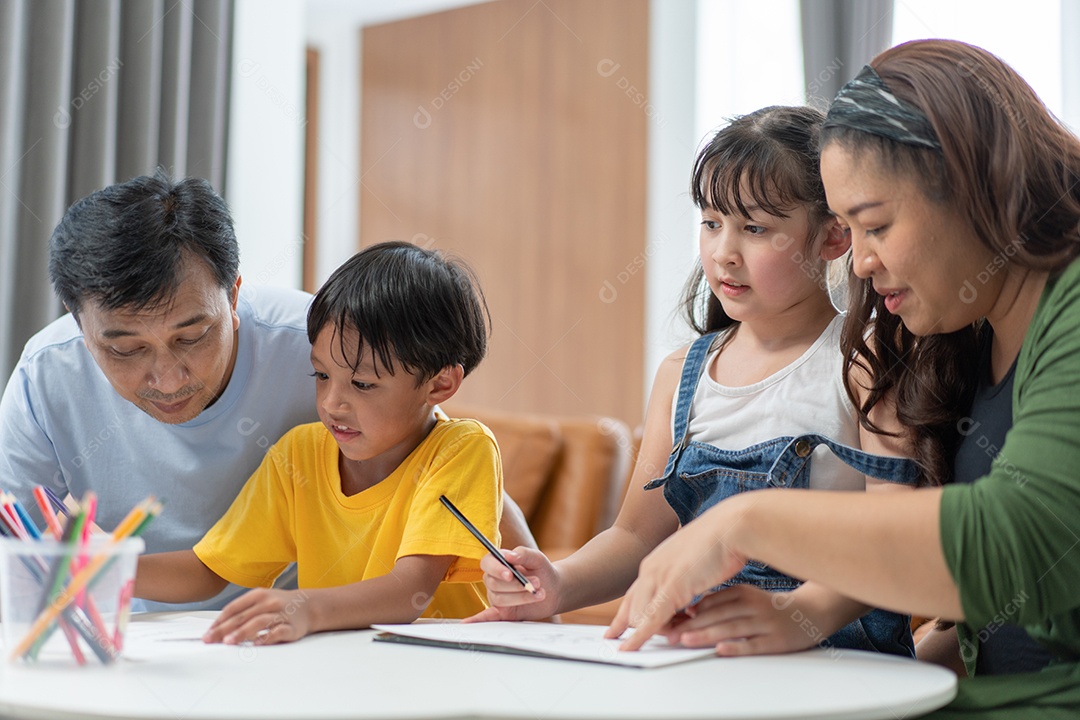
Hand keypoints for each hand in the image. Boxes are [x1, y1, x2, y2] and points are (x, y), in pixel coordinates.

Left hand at [203, 588, 312, 644]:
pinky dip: (266, 638)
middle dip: (224, 629)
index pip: (234, 608)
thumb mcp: (261, 601)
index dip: (219, 620)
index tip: (208, 632)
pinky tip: (256, 644)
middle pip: (242, 616)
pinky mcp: (291, 627)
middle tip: (211, 639)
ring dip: (242, 632)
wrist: (308, 606)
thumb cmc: (279, 605)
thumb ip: (243, 612)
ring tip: (229, 642)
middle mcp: (269, 602)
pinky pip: (277, 632)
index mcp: (258, 595)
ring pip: (258, 622)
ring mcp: (280, 614)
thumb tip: (218, 628)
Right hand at [462, 547, 559, 621]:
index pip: (487, 563)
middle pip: (494, 583)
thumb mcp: (537, 558)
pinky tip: (466, 623)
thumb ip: (523, 554)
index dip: (496, 569)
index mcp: (499, 563)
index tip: (510, 574)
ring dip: (521, 597)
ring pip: (500, 598)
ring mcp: (496, 596)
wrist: (554, 589)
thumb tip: (508, 556)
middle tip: (537, 582)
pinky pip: (487, 616)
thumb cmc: (542, 570)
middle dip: (517, 584)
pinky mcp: (502, 611)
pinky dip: (477, 619)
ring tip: (540, 593)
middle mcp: (494, 580)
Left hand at [607, 503, 747, 649]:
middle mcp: (651, 569)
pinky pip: (652, 618)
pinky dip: (640, 636)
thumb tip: (682, 592)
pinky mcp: (672, 588)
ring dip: (637, 634)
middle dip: (624, 626)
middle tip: (617, 643)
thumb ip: (681, 576)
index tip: (615, 628)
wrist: (731, 527)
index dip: (624, 613)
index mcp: (656, 562)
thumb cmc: (719, 542)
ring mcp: (659, 577)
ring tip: (630, 650)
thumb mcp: (692, 562)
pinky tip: (632, 647)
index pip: (634, 593)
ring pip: (638, 614)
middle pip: (631, 605)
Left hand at [661, 585, 819, 654]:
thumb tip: (689, 610)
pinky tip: (721, 650)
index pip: (709, 602)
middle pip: (716, 615)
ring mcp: (765, 623)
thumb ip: (720, 602)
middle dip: (689, 625)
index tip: (667, 621)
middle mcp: (752, 605)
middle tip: (669, 634)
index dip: (686, 612)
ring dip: (706, 634)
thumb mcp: (745, 597)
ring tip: (686, 640)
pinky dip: (737, 647)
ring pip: (731, 629)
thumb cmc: (771, 607)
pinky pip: (754, 644)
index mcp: (742, 593)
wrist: (812, 612)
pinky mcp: (777, 640)